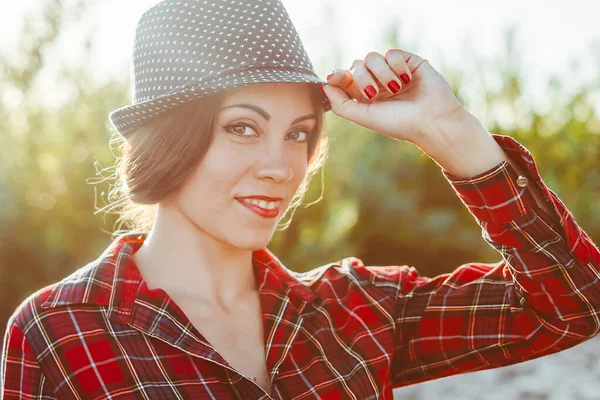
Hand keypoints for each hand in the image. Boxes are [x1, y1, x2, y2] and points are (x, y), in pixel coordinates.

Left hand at [322, 49, 465, 146]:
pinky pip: (392, 53)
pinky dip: (396, 66)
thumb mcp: (364, 117)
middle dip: (362, 78)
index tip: (334, 77)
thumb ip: (341, 104)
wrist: (430, 120)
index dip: (338, 76)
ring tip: (396, 89)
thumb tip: (325, 85)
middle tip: (373, 93)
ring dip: (381, 74)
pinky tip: (407, 80)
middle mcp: (378, 82)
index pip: (345, 78)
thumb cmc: (398, 123)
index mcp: (366, 96)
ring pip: (372, 57)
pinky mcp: (409, 61)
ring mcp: (393, 71)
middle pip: (357, 65)